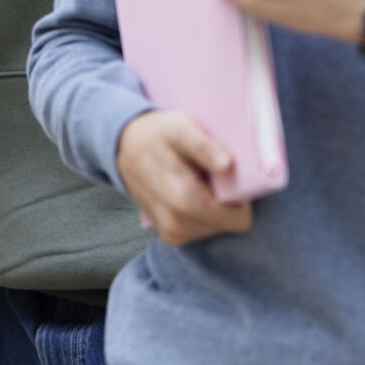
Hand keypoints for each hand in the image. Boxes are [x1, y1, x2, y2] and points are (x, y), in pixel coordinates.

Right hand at [116, 110, 253, 244]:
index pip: (238, 220)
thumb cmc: (158, 135)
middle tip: (207, 175)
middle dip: (225, 201)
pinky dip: (201, 213)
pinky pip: (202, 230)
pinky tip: (187, 192)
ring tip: (195, 181)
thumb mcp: (181, 128)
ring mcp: (171, 233)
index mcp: (185, 200)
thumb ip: (204, 147)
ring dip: (212, 206)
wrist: (124, 147)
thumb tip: (227, 165)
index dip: (240, 196)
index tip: (225, 176)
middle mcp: (177, 224)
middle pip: (229, 224)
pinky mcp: (169, 236)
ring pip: (217, 228)